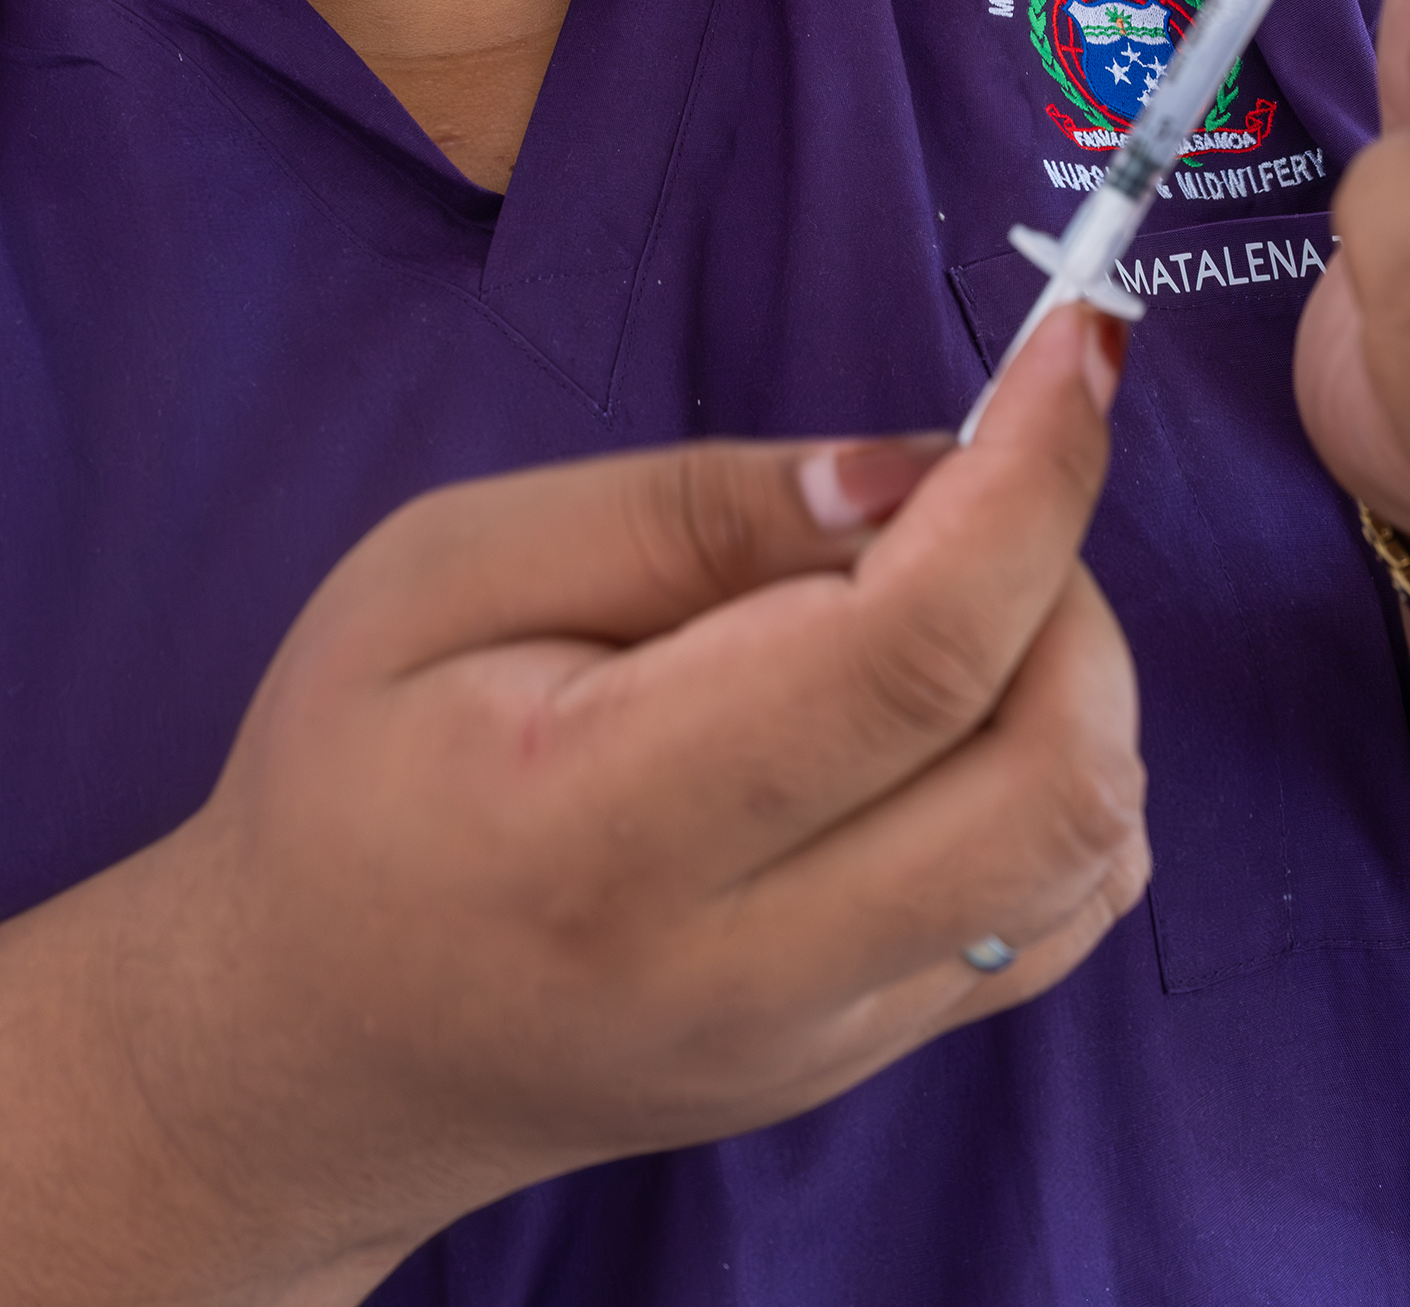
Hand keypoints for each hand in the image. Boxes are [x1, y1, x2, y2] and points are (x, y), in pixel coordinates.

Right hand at [43, 303, 1142, 1296]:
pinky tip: (956, 701)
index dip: (1028, 486)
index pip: (906, 659)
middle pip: (1054, 775)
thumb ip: (684, 511)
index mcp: (605, 829)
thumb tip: (915, 476)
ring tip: (941, 593)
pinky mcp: (872, 1056)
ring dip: (1076, 671)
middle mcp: (746, 968)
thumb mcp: (448, 570)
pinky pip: (1065, 907)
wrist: (319, 1049)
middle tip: (965, 495)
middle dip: (1068, 578)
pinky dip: (1069, 766)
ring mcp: (828, 1039)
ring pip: (1090, 846)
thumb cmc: (355, 775)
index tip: (1073, 351)